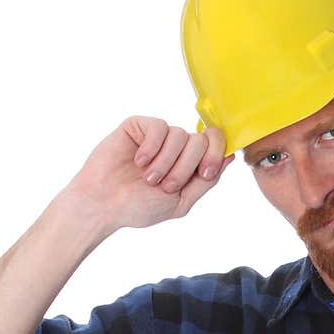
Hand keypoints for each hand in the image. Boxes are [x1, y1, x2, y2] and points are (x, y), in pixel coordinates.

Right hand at [64, 115, 233, 231]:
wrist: (103, 204)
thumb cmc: (138, 207)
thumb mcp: (181, 202)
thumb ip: (206, 181)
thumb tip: (230, 157)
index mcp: (189, 164)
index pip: (215, 145)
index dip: (215, 154)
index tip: (205, 173)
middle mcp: (176, 148)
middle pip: (199, 141)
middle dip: (185, 168)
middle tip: (165, 185)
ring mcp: (158, 136)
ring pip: (180, 135)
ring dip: (166, 162)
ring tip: (148, 179)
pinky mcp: (139, 126)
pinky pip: (159, 128)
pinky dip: (151, 149)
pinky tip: (138, 162)